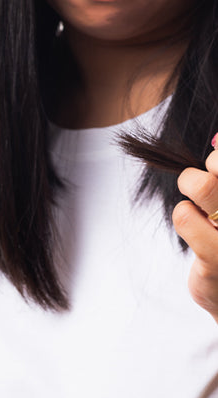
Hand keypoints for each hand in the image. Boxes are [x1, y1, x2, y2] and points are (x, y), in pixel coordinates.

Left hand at [174, 137, 217, 321]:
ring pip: (203, 184)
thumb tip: (217, 139)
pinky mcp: (217, 258)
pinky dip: (182, 215)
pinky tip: (192, 227)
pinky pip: (185, 216)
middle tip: (204, 186)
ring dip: (190, 186)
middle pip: (217, 165)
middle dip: (207, 167)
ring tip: (196, 203)